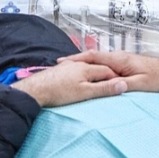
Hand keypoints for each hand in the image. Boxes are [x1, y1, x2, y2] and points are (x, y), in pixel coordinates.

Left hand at [11, 62, 127, 107]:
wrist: (36, 90)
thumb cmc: (59, 92)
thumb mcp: (85, 93)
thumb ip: (104, 88)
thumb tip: (122, 85)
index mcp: (86, 68)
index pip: (107, 71)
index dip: (114, 78)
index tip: (119, 85)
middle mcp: (77, 64)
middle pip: (96, 68)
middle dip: (104, 75)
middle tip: (110, 85)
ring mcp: (67, 66)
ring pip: (84, 68)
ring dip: (91, 75)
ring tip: (95, 83)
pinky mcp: (59, 71)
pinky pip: (74, 71)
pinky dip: (80, 76)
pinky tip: (76, 82)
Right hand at [58, 51, 158, 92]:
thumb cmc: (157, 78)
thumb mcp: (141, 84)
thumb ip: (124, 84)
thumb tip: (110, 86)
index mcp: (119, 60)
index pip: (94, 56)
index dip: (77, 59)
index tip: (63, 62)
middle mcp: (118, 57)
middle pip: (92, 57)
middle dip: (76, 60)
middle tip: (60, 66)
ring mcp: (120, 60)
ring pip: (97, 61)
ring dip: (84, 64)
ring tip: (69, 69)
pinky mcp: (123, 65)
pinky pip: (104, 64)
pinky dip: (93, 66)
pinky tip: (88, 72)